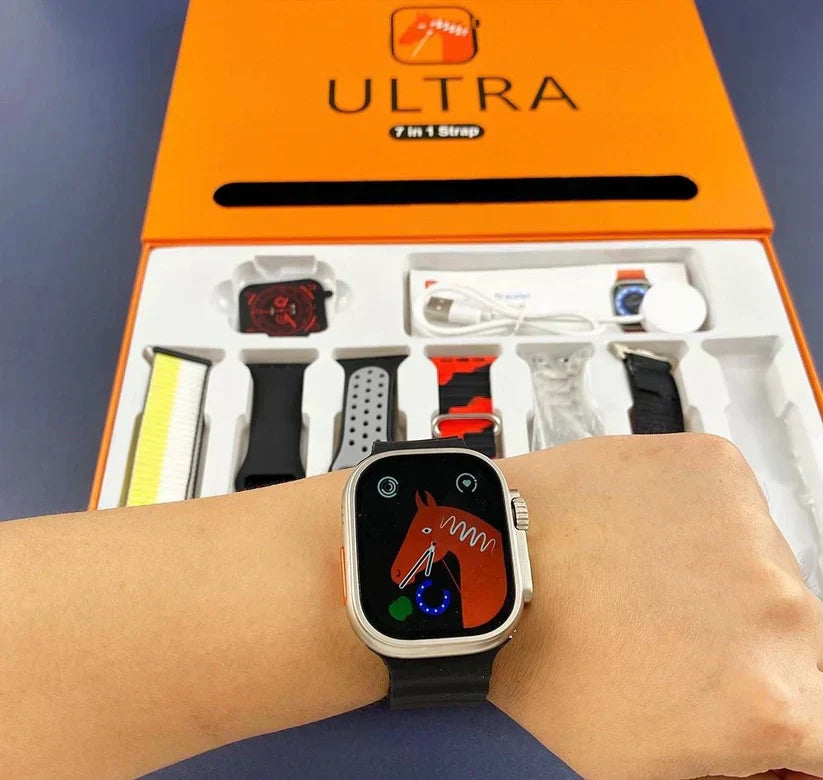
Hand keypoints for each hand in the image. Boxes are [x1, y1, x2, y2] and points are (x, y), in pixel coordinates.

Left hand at [492, 434, 822, 778]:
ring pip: (766, 565)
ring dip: (724, 577)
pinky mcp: (711, 466)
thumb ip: (727, 749)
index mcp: (770, 699)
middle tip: (679, 641)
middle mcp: (775, 607)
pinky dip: (698, 518)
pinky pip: (730, 503)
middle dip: (751, 648)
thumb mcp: (642, 761)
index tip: (775, 707)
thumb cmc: (526, 667)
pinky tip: (635, 533)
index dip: (798, 724)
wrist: (473, 572)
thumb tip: (761, 735)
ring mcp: (745, 526)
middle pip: (802, 638)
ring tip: (640, 580)